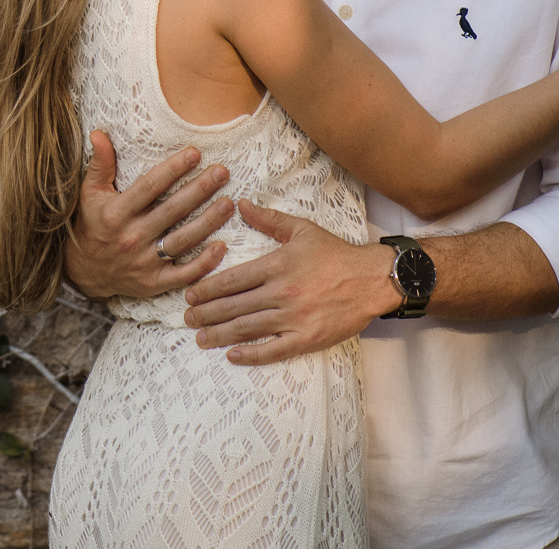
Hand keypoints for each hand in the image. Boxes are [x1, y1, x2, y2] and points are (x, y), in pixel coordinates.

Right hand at [63, 129, 233, 300]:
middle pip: (172, 210)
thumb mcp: (89, 193)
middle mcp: (131, 237)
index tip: (195, 153)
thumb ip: (99, 164)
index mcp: (116, 213)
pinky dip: (204, 263)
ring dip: (208, 222)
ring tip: (228, 204)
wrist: (84, 271)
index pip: (149, 187)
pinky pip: (183, 273)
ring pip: (182, 240)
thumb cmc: (91, 224)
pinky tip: (222, 246)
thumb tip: (99, 133)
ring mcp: (144, 262)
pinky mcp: (154, 282)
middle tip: (222, 171)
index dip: (173, 169)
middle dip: (199, 190)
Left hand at [180, 201, 398, 362]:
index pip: (232, 279)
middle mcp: (282, 292)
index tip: (189, 295)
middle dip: (206, 313)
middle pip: (234, 306)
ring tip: (200, 338)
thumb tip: (240, 204)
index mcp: (277, 265)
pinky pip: (274, 350)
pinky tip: (233, 355)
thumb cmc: (336, 253)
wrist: (372, 279)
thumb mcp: (301, 229)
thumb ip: (268, 219)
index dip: (207, 289)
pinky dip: (252, 355)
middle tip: (186, 319)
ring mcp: (295, 317)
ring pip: (248, 328)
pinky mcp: (308, 337)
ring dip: (220, 334)